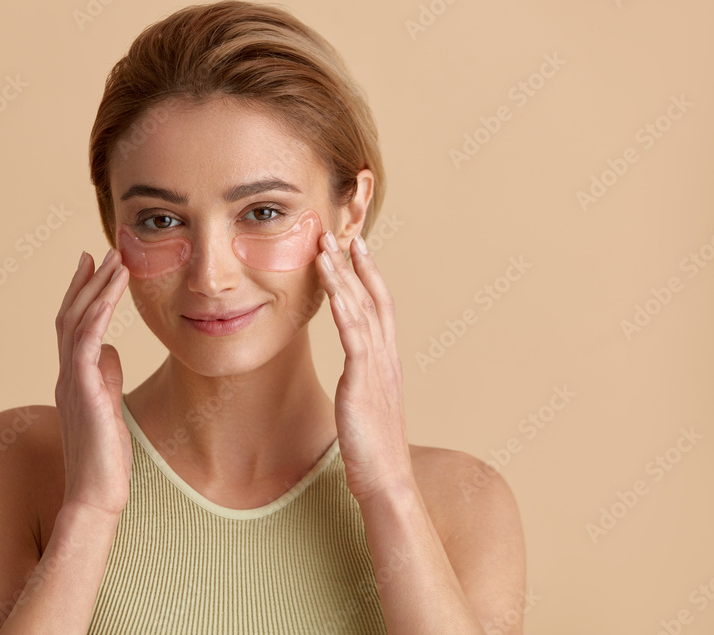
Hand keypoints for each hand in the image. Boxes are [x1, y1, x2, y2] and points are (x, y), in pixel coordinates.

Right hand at [54, 248, 131, 516]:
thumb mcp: (109, 408)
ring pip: (78, 322)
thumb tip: (111, 350)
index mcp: (73, 378)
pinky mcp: (83, 390)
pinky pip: (86, 340)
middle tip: (102, 250)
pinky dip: (98, 311)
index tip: (93, 265)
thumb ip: (106, 377)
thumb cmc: (105, 459)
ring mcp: (72, 381)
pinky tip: (111, 291)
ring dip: (97, 287)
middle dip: (88, 281)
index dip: (83, 293)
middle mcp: (67, 375)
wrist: (96, 495)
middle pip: (71, 315)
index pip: (73, 326)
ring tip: (115, 260)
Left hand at [315, 231, 411, 503]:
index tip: (358, 247)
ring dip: (343, 273)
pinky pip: (353, 332)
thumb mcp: (366, 409)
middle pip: (373, 298)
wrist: (386, 482)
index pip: (381, 308)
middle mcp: (386, 358)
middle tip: (340, 231)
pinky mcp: (363, 380)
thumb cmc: (373, 452)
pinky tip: (330, 282)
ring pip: (361, 308)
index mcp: (387, 364)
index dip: (369, 275)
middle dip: (356, 263)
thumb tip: (353, 379)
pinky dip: (342, 302)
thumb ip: (362, 386)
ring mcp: (377, 367)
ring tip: (326, 245)